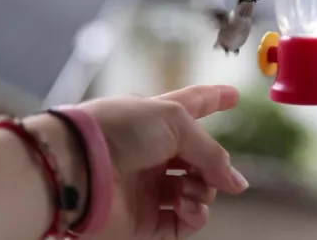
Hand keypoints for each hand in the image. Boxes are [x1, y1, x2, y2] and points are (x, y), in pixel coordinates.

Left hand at [78, 85, 248, 239]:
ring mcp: (151, 184)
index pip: (194, 104)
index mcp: (159, 119)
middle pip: (201, 158)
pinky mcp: (146, 218)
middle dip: (214, 165)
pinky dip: (194, 215)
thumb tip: (237, 183)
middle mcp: (156, 151)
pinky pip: (184, 221)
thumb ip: (211, 152)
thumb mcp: (175, 122)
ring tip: (190, 189)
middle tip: (218, 172)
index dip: (214, 98)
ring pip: (197, 190)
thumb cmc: (120, 130)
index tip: (233, 95)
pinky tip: (187, 206)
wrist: (79, 166)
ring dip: (203, 190)